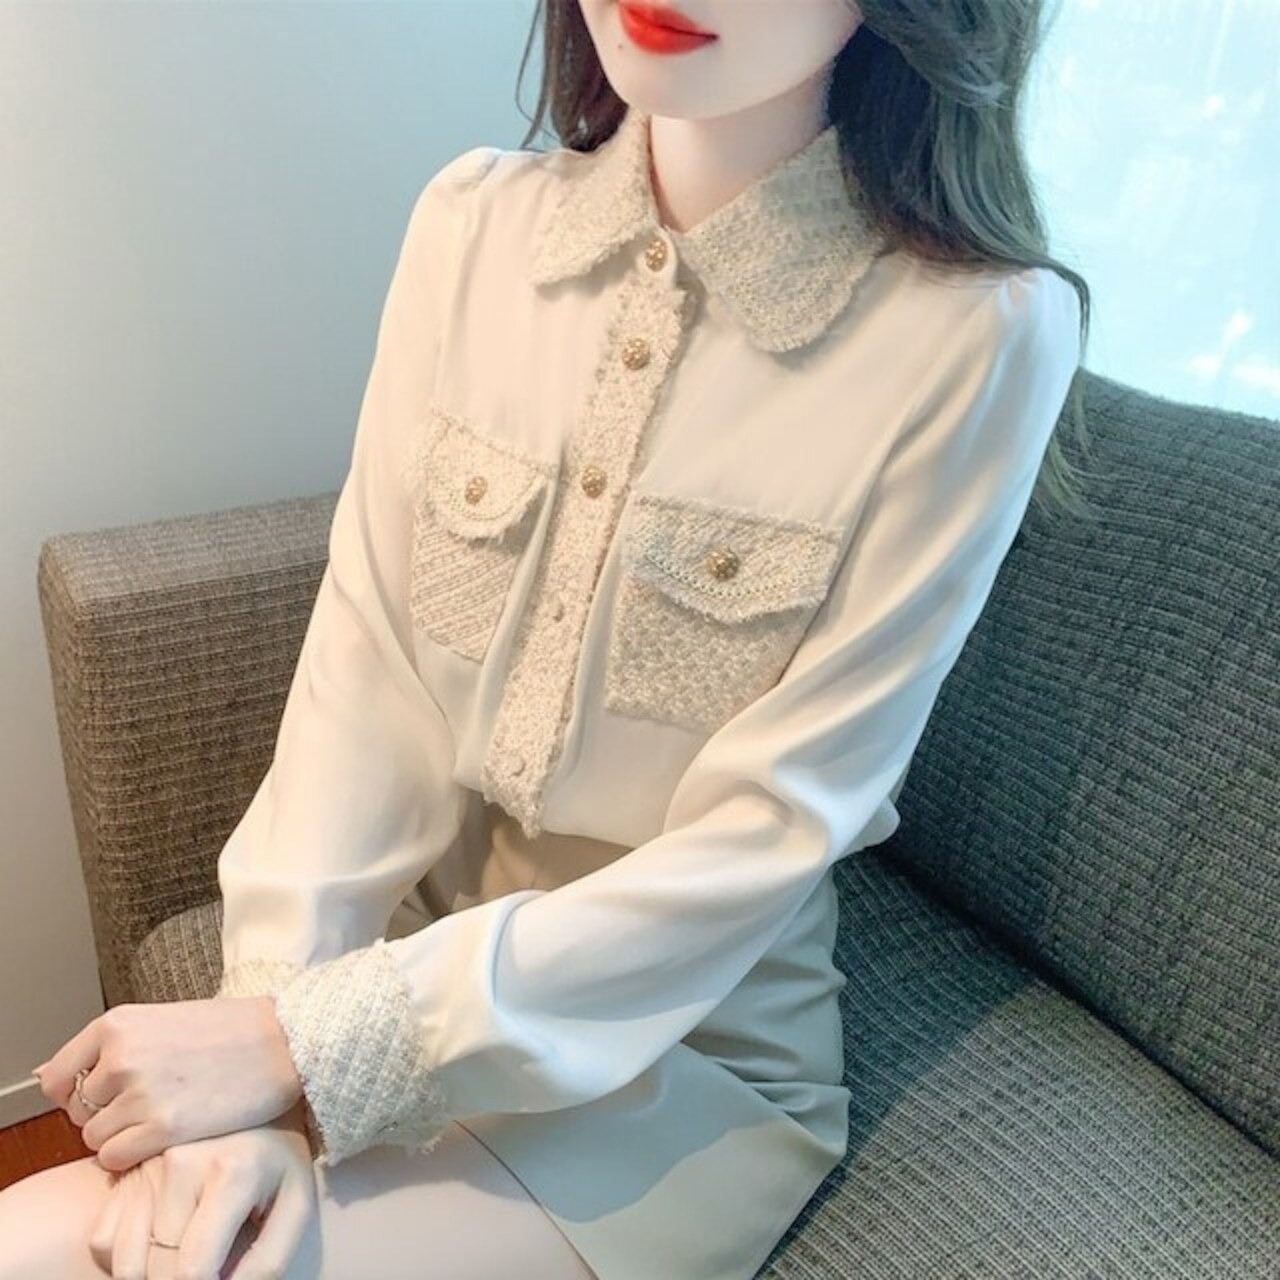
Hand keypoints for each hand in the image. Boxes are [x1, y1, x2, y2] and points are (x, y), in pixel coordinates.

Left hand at [32, 996, 304, 1170]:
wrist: (287, 1041)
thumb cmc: (232, 1030)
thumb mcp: (163, 1020)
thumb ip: (112, 1046)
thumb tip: (46, 1078)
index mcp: (119, 1023)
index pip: (58, 1076)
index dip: (78, 1092)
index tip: (107, 1095)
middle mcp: (121, 1056)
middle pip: (79, 1109)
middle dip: (108, 1113)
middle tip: (152, 1103)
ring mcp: (140, 1092)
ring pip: (95, 1137)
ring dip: (123, 1135)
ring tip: (166, 1116)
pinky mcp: (163, 1126)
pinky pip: (114, 1158)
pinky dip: (133, 1155)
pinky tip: (167, 1134)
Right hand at [87, 1102, 317, 1278]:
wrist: (257, 1100)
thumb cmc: (281, 1160)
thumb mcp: (296, 1204)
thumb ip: (268, 1259)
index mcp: (231, 1173)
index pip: (192, 1270)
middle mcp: (180, 1164)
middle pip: (157, 1269)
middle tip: (205, 1271)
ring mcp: (147, 1164)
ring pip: (125, 1263)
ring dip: (149, 1277)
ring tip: (184, 1264)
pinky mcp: (126, 1170)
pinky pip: (103, 1240)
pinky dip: (124, 1259)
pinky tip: (158, 1247)